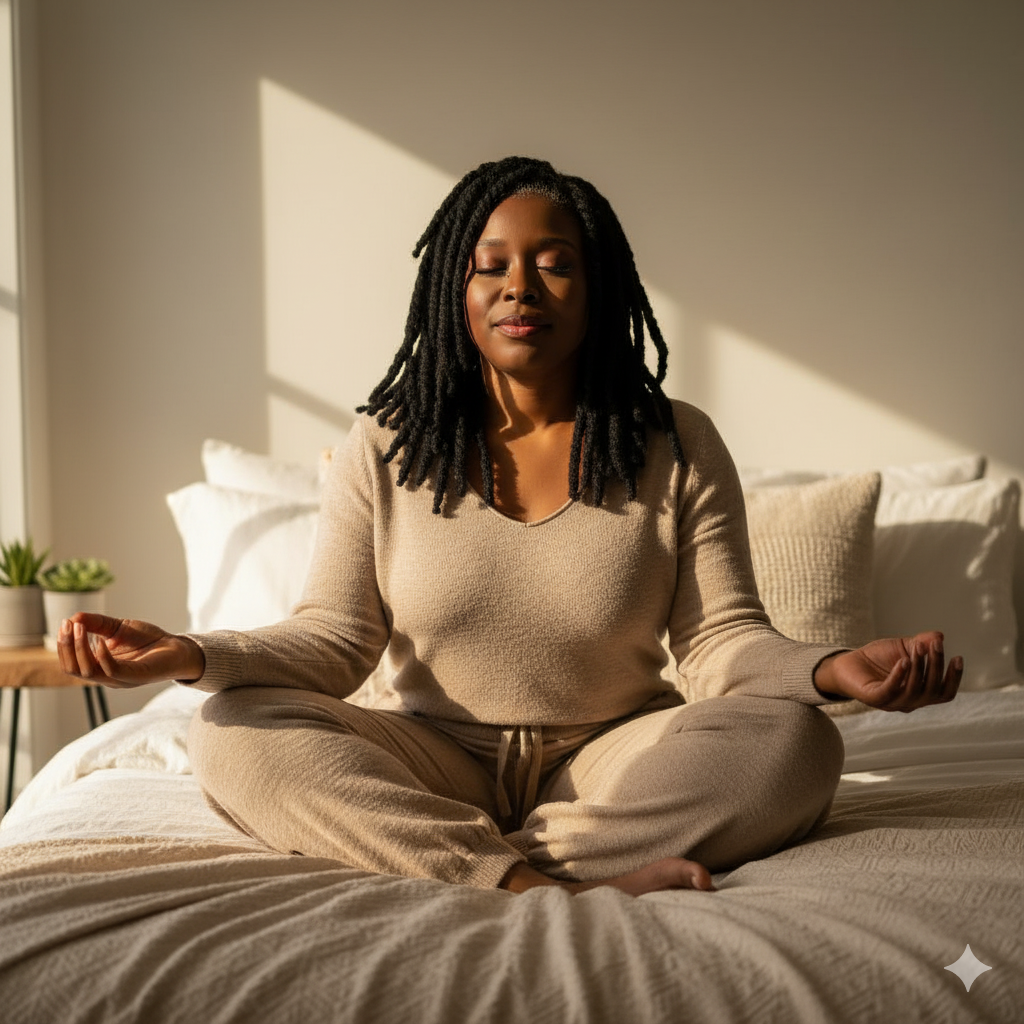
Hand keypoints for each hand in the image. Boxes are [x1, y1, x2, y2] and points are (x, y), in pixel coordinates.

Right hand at [56, 612, 204, 687]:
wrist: (177, 647)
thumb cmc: (148, 640)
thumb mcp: (118, 628)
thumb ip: (96, 624)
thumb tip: (73, 617)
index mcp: (99, 667)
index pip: (70, 663)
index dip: (64, 644)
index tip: (65, 622)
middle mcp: (106, 676)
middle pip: (73, 669)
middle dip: (67, 646)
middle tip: (68, 624)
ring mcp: (120, 679)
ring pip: (88, 671)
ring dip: (80, 648)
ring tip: (80, 627)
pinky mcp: (135, 676)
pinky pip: (112, 671)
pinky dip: (102, 655)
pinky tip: (100, 639)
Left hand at [814, 631, 962, 712]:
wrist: (847, 663)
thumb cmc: (878, 658)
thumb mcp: (903, 648)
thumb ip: (921, 644)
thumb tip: (939, 635)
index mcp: (920, 693)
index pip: (944, 693)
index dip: (954, 678)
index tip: (958, 657)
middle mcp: (909, 702)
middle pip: (931, 690)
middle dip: (936, 666)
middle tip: (935, 645)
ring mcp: (892, 703)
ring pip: (913, 690)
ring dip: (919, 668)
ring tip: (918, 648)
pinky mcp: (874, 698)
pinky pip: (890, 690)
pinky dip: (899, 675)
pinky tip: (903, 660)